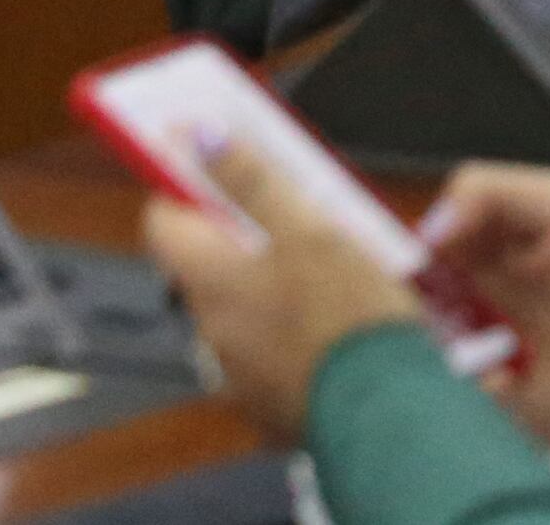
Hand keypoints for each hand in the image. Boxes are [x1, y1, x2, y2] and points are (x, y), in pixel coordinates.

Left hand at [139, 138, 424, 443]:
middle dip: (242, 232)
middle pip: (206, 262)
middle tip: (301, 212)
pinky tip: (334, 322)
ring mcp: (237, 370)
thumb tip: (192, 135)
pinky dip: (290, 328)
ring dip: (269, 282)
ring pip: (241, 306)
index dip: (187, 184)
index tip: (218, 160)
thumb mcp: (309, 228)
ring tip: (333, 268)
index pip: (163, 219)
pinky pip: (267, 350)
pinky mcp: (268, 402)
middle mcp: (210, 328)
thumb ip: (250, 179)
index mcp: (210, 280)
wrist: (386, 412)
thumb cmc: (349, 317)